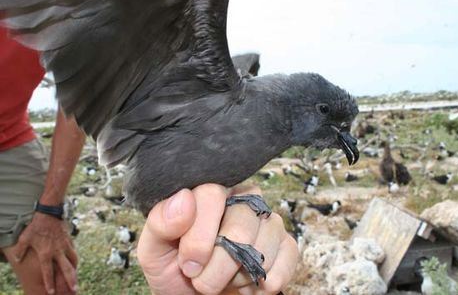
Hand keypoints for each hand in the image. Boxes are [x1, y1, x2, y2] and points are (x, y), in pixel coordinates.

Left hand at [14, 213, 77, 293]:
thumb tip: (17, 259)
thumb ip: (20, 250)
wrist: (50, 213)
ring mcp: (65, 246)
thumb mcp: (25, 238)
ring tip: (76, 277)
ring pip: (73, 260)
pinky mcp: (69, 240)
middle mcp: (57, 252)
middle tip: (74, 289)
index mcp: (46, 253)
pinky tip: (74, 262)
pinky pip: (73, 252)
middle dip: (70, 280)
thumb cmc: (36, 226)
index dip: (49, 283)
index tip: (51, 292)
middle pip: (66, 269)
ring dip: (75, 269)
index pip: (48, 272)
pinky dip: (74, 258)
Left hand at [137, 184, 298, 294]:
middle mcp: (243, 198)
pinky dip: (263, 283)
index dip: (199, 236)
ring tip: (223, 280)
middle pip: (240, 226)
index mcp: (210, 191)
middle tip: (201, 282)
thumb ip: (160, 223)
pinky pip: (285, 262)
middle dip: (217, 265)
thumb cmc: (174, 268)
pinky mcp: (286, 244)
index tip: (187, 263)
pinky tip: (246, 283)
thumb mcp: (154, 249)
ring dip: (237, 277)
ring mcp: (268, 221)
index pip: (212, 194)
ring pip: (262, 247)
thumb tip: (184, 200)